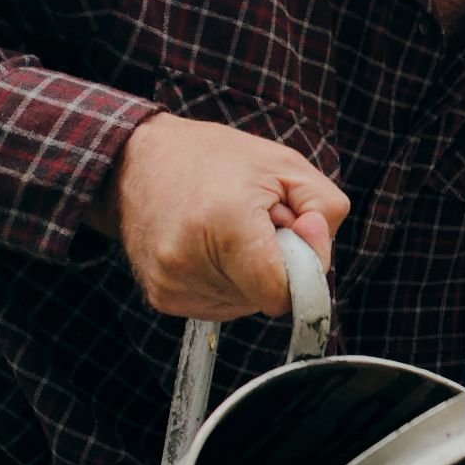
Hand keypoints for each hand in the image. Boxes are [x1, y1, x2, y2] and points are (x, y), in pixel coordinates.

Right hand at [85, 112, 348, 318]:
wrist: (138, 161)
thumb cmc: (217, 159)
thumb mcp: (287, 165)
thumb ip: (325, 210)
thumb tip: (318, 254)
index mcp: (225, 225)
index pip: (282, 292)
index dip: (303, 266)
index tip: (293, 230)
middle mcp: (189, 263)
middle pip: (267, 297)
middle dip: (275, 263)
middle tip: (254, 221)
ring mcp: (171, 285)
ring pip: (246, 304)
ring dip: (250, 273)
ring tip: (228, 229)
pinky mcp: (162, 298)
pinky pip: (221, 304)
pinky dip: (228, 280)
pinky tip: (210, 246)